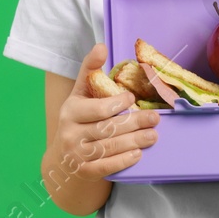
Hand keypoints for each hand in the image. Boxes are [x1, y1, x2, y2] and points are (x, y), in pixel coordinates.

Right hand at [54, 43, 159, 180]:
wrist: (63, 155)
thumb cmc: (78, 117)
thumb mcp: (80, 92)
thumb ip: (90, 69)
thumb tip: (101, 46)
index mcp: (70, 111)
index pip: (97, 109)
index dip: (117, 104)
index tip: (133, 99)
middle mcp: (70, 134)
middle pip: (108, 129)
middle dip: (135, 123)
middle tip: (155, 118)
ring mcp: (76, 155)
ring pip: (110, 148)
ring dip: (135, 141)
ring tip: (153, 135)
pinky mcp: (85, 172)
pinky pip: (106, 167)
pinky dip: (123, 160)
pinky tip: (138, 154)